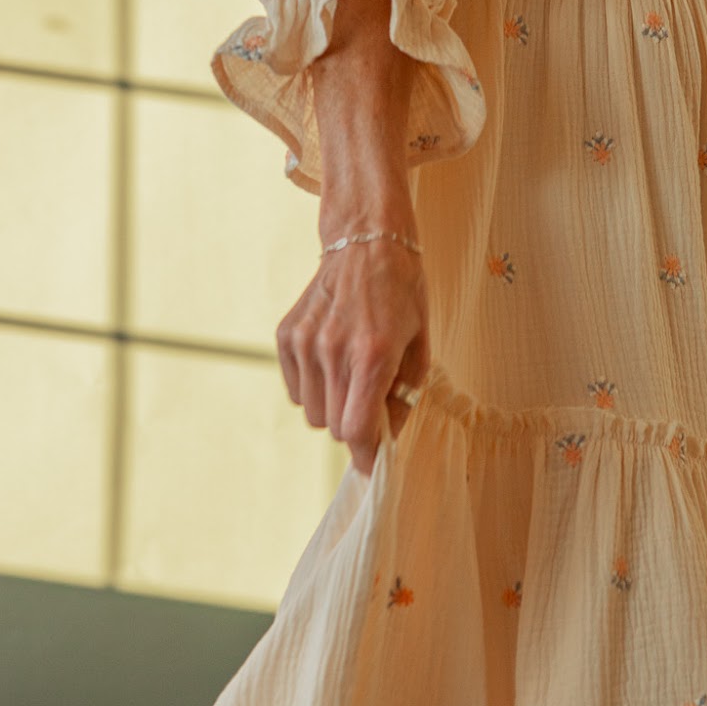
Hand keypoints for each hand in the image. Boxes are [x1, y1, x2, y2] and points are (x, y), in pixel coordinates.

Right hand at [275, 233, 429, 477]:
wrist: (366, 243)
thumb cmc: (402, 295)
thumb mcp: (420, 345)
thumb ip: (404, 398)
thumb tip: (387, 442)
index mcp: (373, 353)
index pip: (357, 430)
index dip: (366, 455)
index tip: (372, 462)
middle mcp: (333, 350)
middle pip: (334, 428)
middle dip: (354, 425)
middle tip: (371, 400)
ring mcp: (305, 342)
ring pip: (313, 414)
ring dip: (333, 406)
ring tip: (351, 373)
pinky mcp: (286, 336)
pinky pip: (296, 391)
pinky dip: (314, 387)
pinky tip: (331, 358)